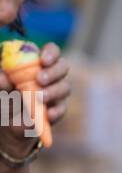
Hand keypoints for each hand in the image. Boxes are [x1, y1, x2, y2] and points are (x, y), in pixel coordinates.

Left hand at [0, 42, 70, 156]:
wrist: (8, 121)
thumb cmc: (6, 96)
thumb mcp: (1, 88)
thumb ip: (2, 82)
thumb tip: (3, 77)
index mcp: (38, 62)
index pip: (52, 51)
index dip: (51, 53)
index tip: (43, 61)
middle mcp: (52, 74)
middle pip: (63, 67)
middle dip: (53, 72)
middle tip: (39, 79)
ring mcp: (57, 92)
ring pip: (65, 87)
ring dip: (54, 91)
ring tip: (40, 97)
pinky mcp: (58, 109)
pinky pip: (62, 108)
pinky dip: (56, 111)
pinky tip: (48, 113)